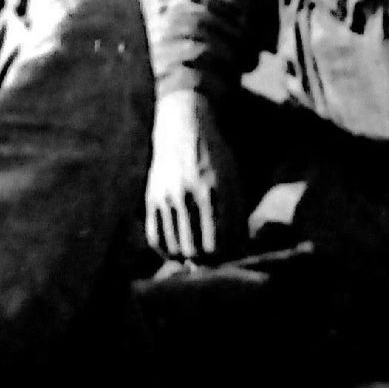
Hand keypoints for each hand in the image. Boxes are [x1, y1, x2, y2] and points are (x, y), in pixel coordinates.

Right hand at [145, 90, 238, 261]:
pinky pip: (155, 238)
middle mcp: (188, 194)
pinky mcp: (151, 198)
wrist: (182, 125)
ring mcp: (167, 196)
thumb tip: (237, 252)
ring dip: (189, 258)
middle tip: (215, 259)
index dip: (228, 257)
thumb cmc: (216, 156)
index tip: (232, 257)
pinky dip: (167, 251)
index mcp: (214, 190)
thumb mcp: (233, 180)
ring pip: (176, 249)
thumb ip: (237, 215)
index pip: (221, 242)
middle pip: (197, 251)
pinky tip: (178, 249)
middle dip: (209, 262)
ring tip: (198, 255)